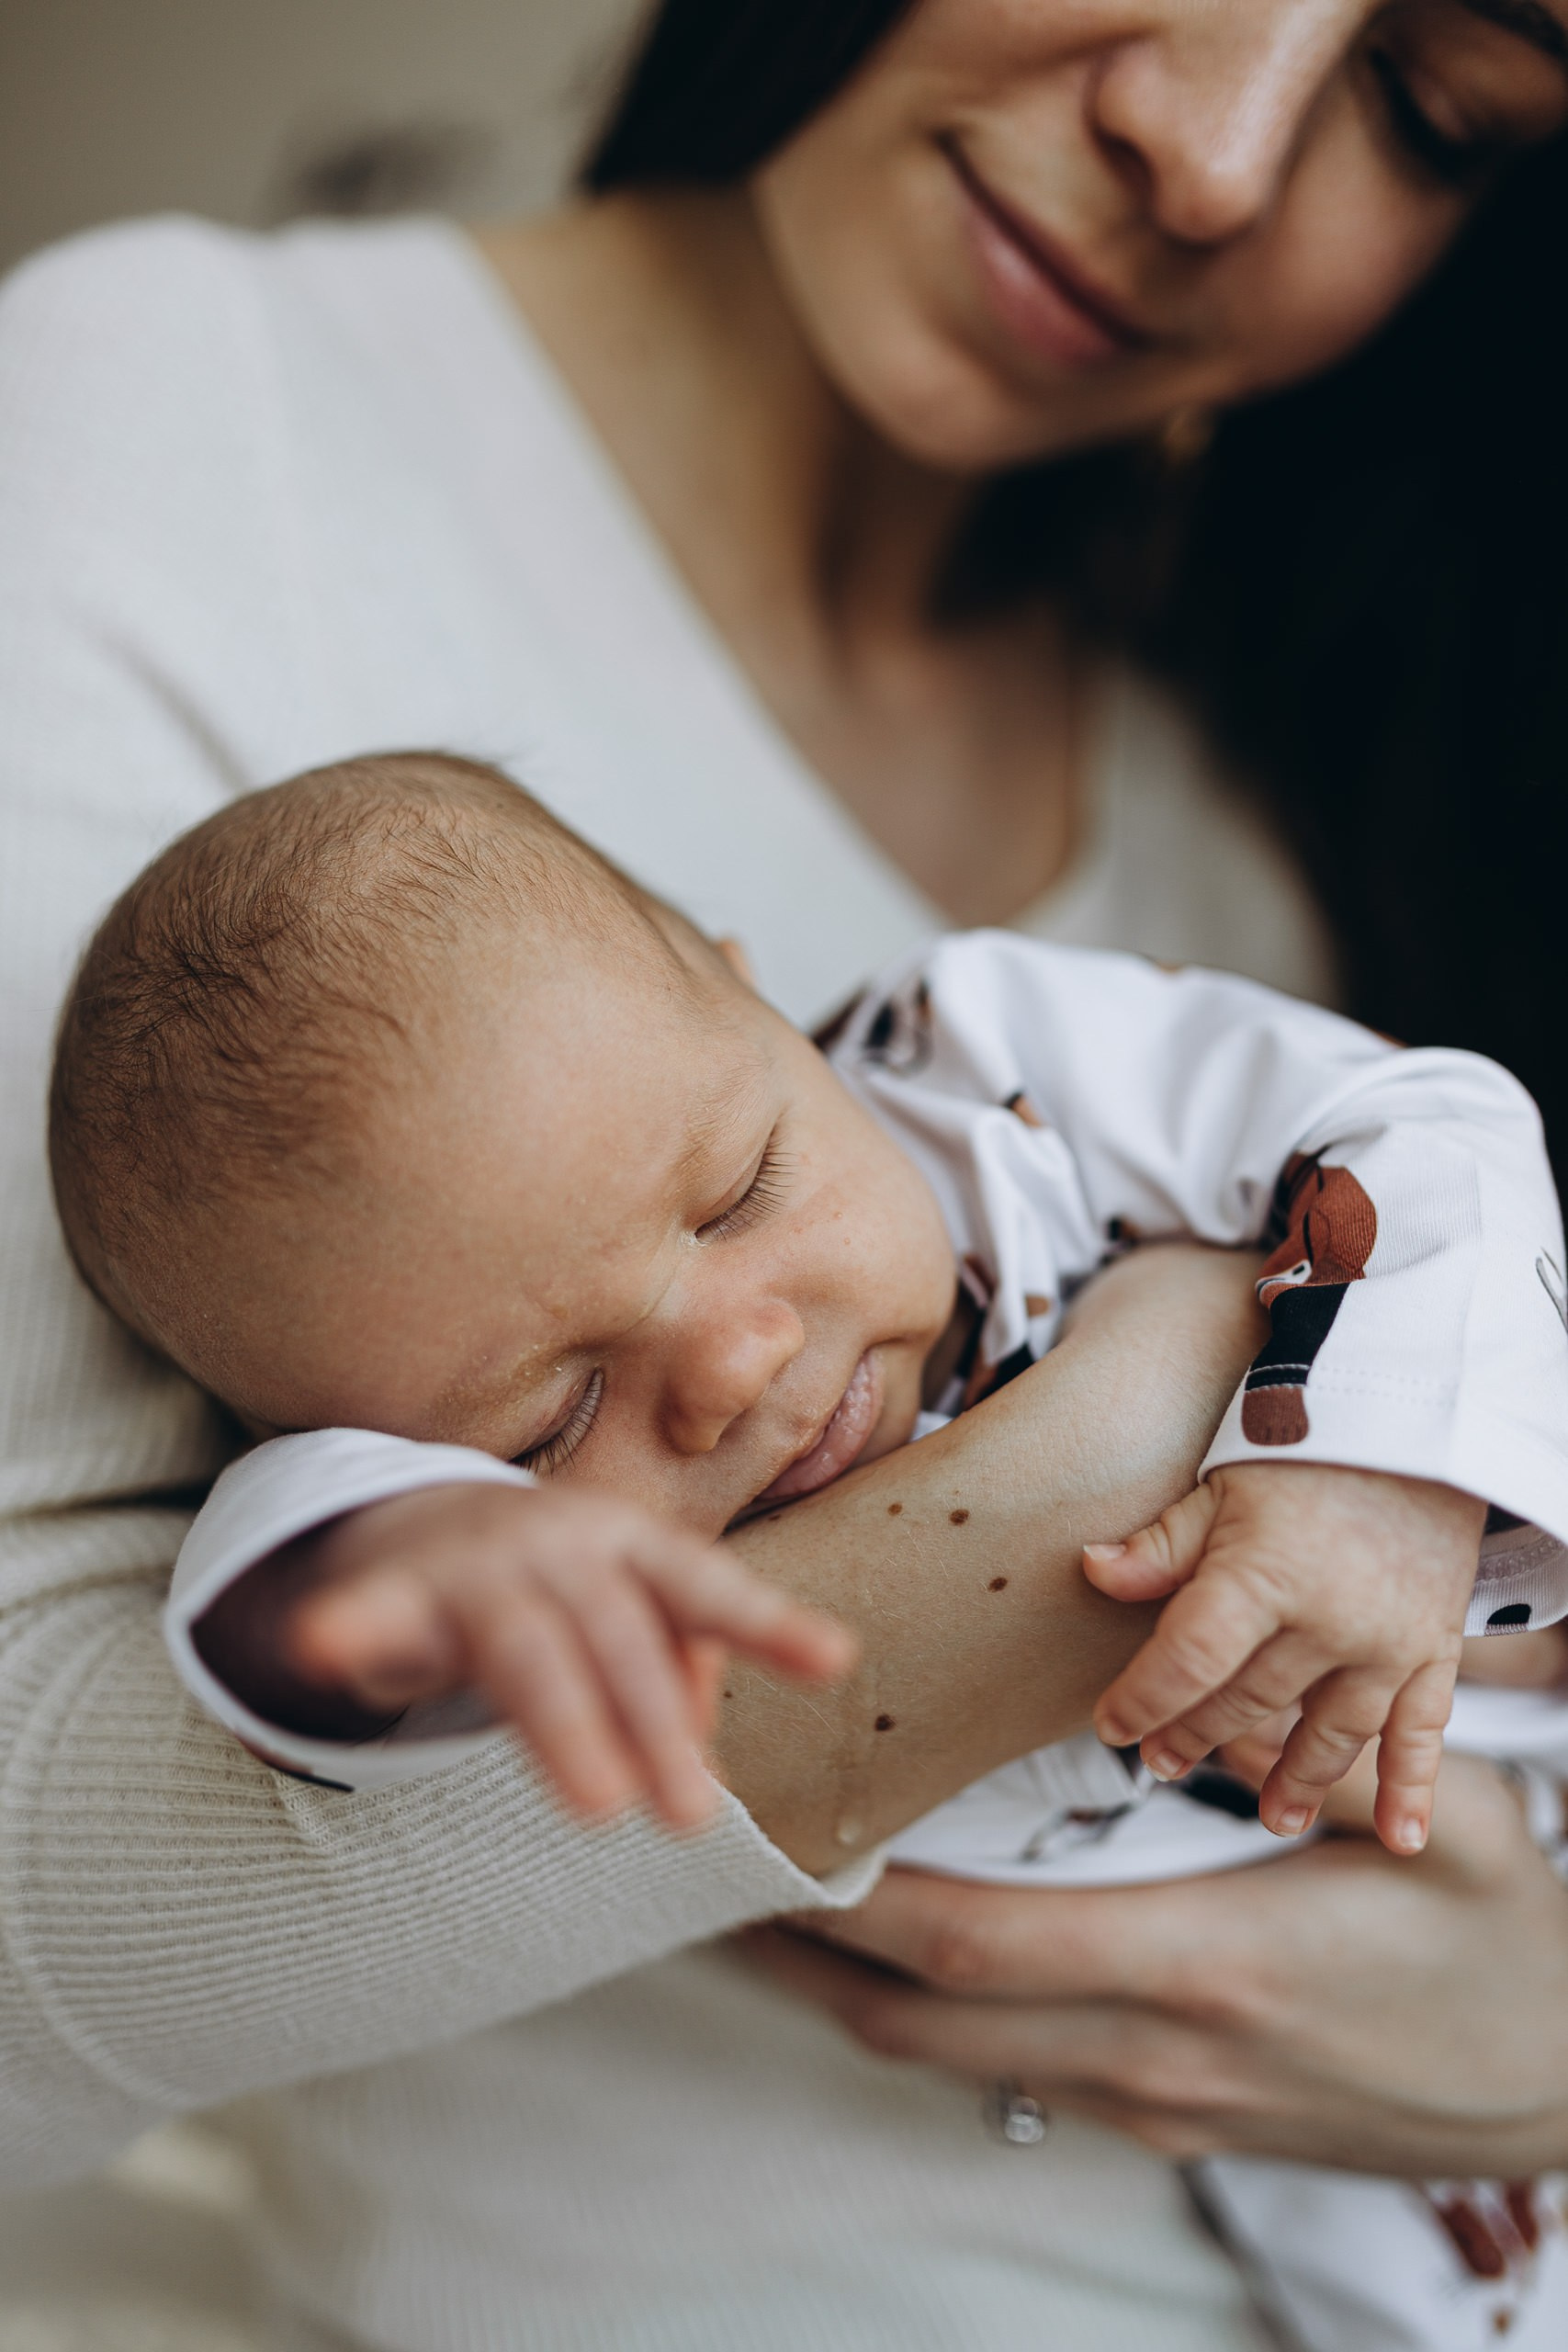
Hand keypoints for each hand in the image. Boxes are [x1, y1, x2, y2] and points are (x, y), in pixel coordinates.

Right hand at [206, 1481, 854, 1829]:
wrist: (419, 1522)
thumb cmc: (562, 1589)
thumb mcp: (629, 1620)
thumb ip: (676, 1686)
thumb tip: (711, 1779)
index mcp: (631, 1547)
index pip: (704, 1589)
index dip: (767, 1623)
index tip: (833, 1658)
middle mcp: (559, 1543)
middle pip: (616, 1635)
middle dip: (657, 1726)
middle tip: (692, 1815)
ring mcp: (474, 1564)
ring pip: (526, 1649)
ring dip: (566, 1724)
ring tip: (600, 1804)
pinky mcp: (390, 1591)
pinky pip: (368, 1615)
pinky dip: (346, 1630)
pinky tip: (322, 1644)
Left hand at [755, 1747, 1567, 2177]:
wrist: (1563, 2090)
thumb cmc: (1504, 1944)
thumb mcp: (1444, 1825)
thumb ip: (1314, 1754)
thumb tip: (1199, 1687)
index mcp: (1200, 1962)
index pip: (972, 1943)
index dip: (849, 1908)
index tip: (765, 1854)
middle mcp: (1155, 2050)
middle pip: (927, 2024)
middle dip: (808, 1965)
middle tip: (719, 1894)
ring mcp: (1160, 2103)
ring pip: (960, 2064)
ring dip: (860, 1998)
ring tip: (782, 1926)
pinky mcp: (1175, 2123)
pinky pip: (1021, 2076)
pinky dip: (944, 2025)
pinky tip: (916, 1964)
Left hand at [1084, 1462, 1483, 1853]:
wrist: (1418, 1424)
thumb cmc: (1306, 1450)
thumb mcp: (1223, 1485)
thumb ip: (1162, 1543)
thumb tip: (1091, 1570)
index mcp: (1264, 1574)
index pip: (1190, 1657)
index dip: (1144, 1698)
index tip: (1110, 1728)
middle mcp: (1329, 1620)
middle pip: (1250, 1700)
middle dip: (1198, 1734)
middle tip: (1163, 1763)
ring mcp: (1388, 1643)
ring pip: (1331, 1731)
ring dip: (1297, 1779)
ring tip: (1269, 1816)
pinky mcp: (1433, 1650)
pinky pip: (1423, 1733)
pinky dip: (1413, 1789)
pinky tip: (1399, 1837)